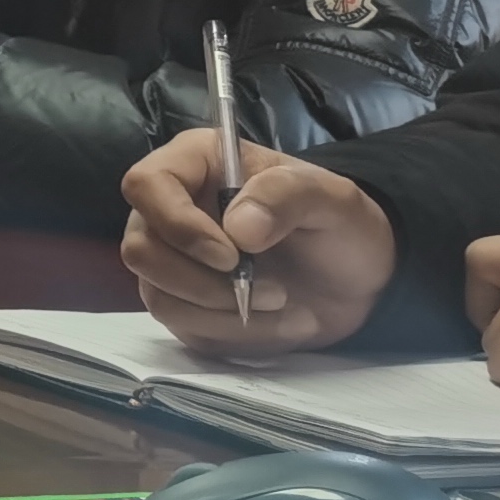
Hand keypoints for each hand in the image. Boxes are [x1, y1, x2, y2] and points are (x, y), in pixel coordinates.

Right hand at [118, 129, 394, 356]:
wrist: (358, 280)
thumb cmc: (341, 225)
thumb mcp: (333, 199)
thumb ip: (286, 196)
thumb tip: (238, 228)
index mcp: (196, 166)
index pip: (146, 185)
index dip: (177, 223)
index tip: (231, 255)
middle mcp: (170, 211)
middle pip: (142, 250)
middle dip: (206, 283)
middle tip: (274, 290)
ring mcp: (172, 261)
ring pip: (159, 295)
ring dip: (224, 313)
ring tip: (286, 306)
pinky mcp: (184, 304)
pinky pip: (182, 327)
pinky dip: (233, 333)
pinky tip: (279, 323)